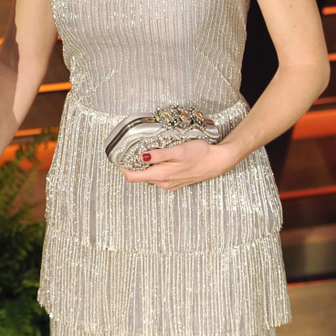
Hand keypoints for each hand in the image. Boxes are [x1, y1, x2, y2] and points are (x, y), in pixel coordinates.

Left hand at [119, 139, 239, 189]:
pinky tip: (159, 159)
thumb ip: (158, 154)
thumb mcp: (177, 150)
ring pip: (150, 177)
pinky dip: (154, 169)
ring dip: (144, 167)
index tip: (118, 159)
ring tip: (143, 153)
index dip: (123, 168)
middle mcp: (164, 183)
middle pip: (140, 177)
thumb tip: (142, 156)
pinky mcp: (176, 182)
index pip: (133, 177)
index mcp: (161, 175)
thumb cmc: (200, 154)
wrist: (218, 161)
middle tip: (128, 152)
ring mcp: (170, 184)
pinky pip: (159, 177)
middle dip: (132, 166)